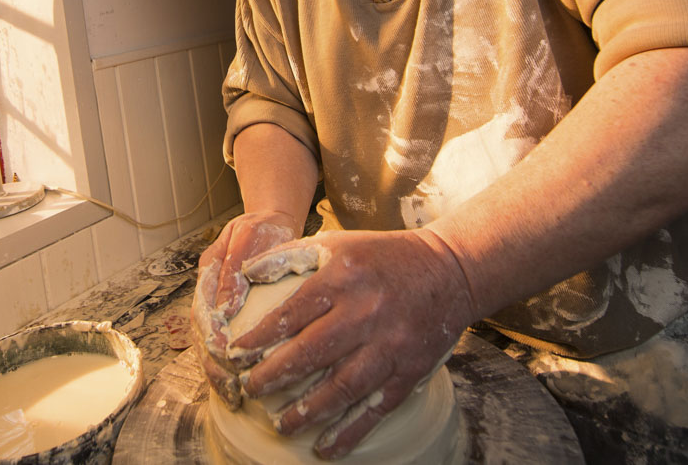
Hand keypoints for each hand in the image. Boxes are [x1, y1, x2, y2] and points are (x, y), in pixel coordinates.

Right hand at [192, 210, 301, 406]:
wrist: (270, 222)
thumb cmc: (262, 228)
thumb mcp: (248, 238)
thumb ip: (234, 269)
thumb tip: (225, 306)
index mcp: (209, 272)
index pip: (203, 310)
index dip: (212, 335)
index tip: (225, 354)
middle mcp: (208, 292)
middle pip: (200, 335)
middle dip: (213, 364)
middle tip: (230, 387)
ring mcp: (216, 304)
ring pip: (207, 344)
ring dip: (217, 372)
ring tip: (232, 396)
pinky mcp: (229, 316)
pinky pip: (221, 346)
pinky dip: (227, 368)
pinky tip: (236, 387)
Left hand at [228, 229, 475, 459]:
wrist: (451, 271)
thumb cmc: (385, 257)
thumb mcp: (338, 243)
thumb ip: (291, 255)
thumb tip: (246, 272)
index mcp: (344, 278)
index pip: (293, 313)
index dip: (260, 338)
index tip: (236, 354)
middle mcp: (367, 312)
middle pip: (313, 353)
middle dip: (276, 376)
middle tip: (251, 389)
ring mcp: (391, 344)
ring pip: (343, 386)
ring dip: (308, 411)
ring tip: (282, 425)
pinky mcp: (410, 369)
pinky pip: (376, 407)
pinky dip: (350, 431)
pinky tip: (326, 448)